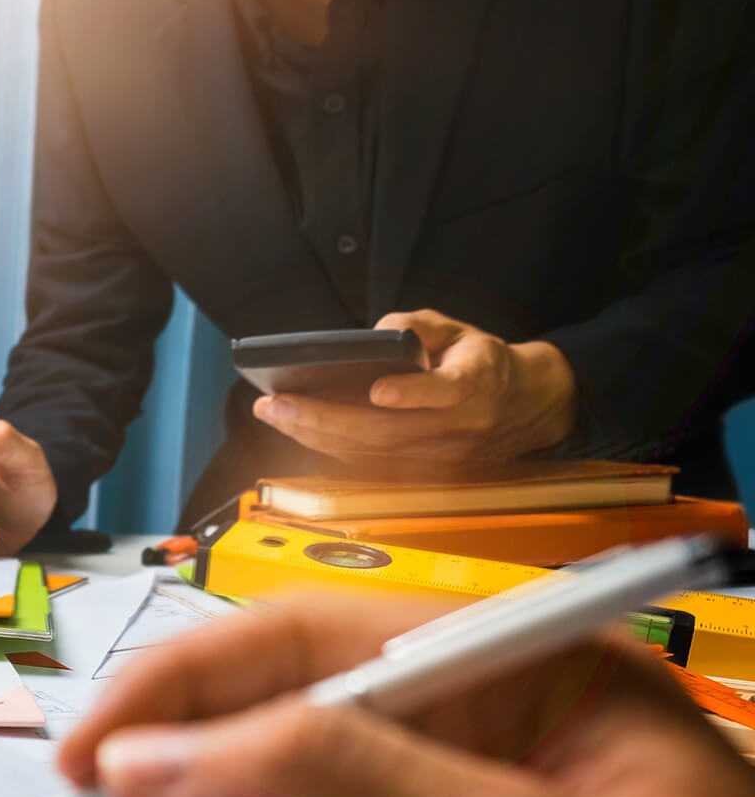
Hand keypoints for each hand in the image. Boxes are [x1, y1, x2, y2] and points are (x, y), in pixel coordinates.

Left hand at [253, 312, 577, 464]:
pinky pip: (368, 462)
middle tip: (277, 403)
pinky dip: (328, 447)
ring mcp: (437, 455)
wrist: (524, 407)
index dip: (414, 393)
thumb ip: (419, 326)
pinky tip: (293, 428)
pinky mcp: (422, 471)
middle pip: (387, 430)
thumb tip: (374, 335)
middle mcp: (456, 427)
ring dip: (315, 435)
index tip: (380, 391)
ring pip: (371, 452)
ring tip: (272, 413)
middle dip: (326, 418)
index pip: (449, 391)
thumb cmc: (481, 361)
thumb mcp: (460, 329)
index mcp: (477, 384)